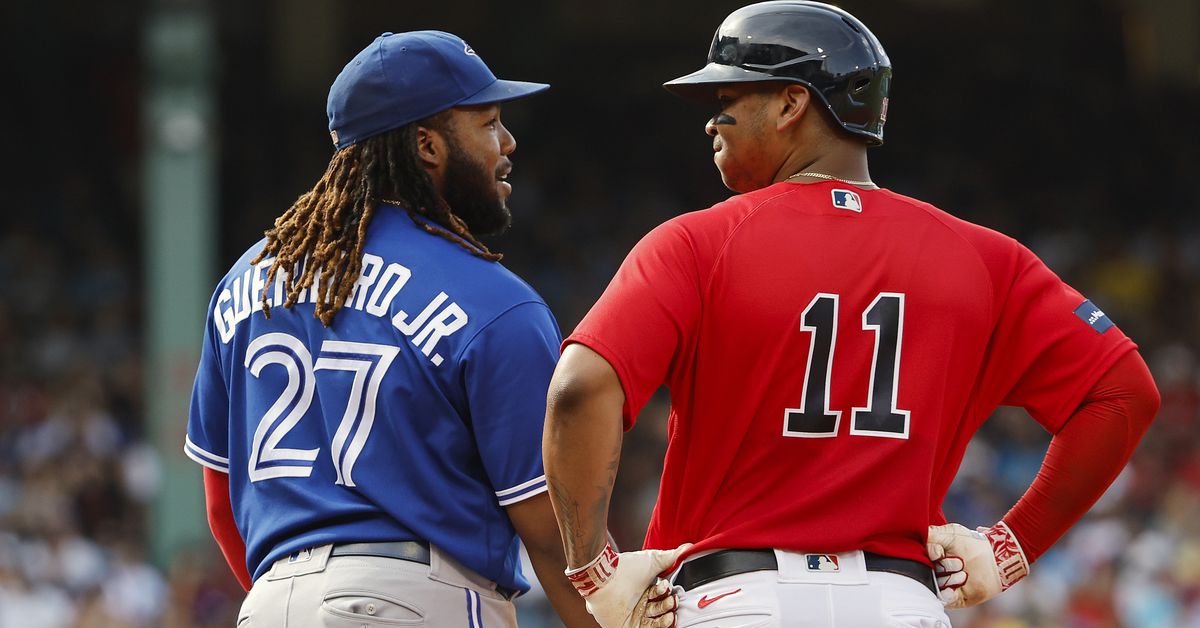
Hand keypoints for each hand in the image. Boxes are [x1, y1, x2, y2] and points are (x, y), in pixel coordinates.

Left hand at [566, 543, 690, 627]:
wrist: (604, 578)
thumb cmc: (624, 569)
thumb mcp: (652, 560)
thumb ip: (671, 556)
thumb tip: (686, 548)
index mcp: (643, 588)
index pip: (661, 596)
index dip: (668, 594)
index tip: (672, 590)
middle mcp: (638, 602)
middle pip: (659, 609)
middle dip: (668, 605)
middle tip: (672, 600)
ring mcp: (632, 616)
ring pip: (655, 622)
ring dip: (666, 617)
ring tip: (670, 612)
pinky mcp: (626, 626)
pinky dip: (658, 627)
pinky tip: (667, 621)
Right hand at [926, 521, 1028, 608]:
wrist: (995, 558)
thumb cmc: (973, 543)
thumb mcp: (950, 532)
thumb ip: (930, 533)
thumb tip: (920, 543)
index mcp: (933, 556)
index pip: (922, 557)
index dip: (932, 555)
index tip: (940, 552)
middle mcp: (938, 571)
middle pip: (929, 572)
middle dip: (945, 566)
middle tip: (960, 562)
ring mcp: (947, 585)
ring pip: (937, 585)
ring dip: (950, 579)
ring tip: (965, 573)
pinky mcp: (956, 598)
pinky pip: (944, 600)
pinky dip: (946, 595)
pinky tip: (953, 589)